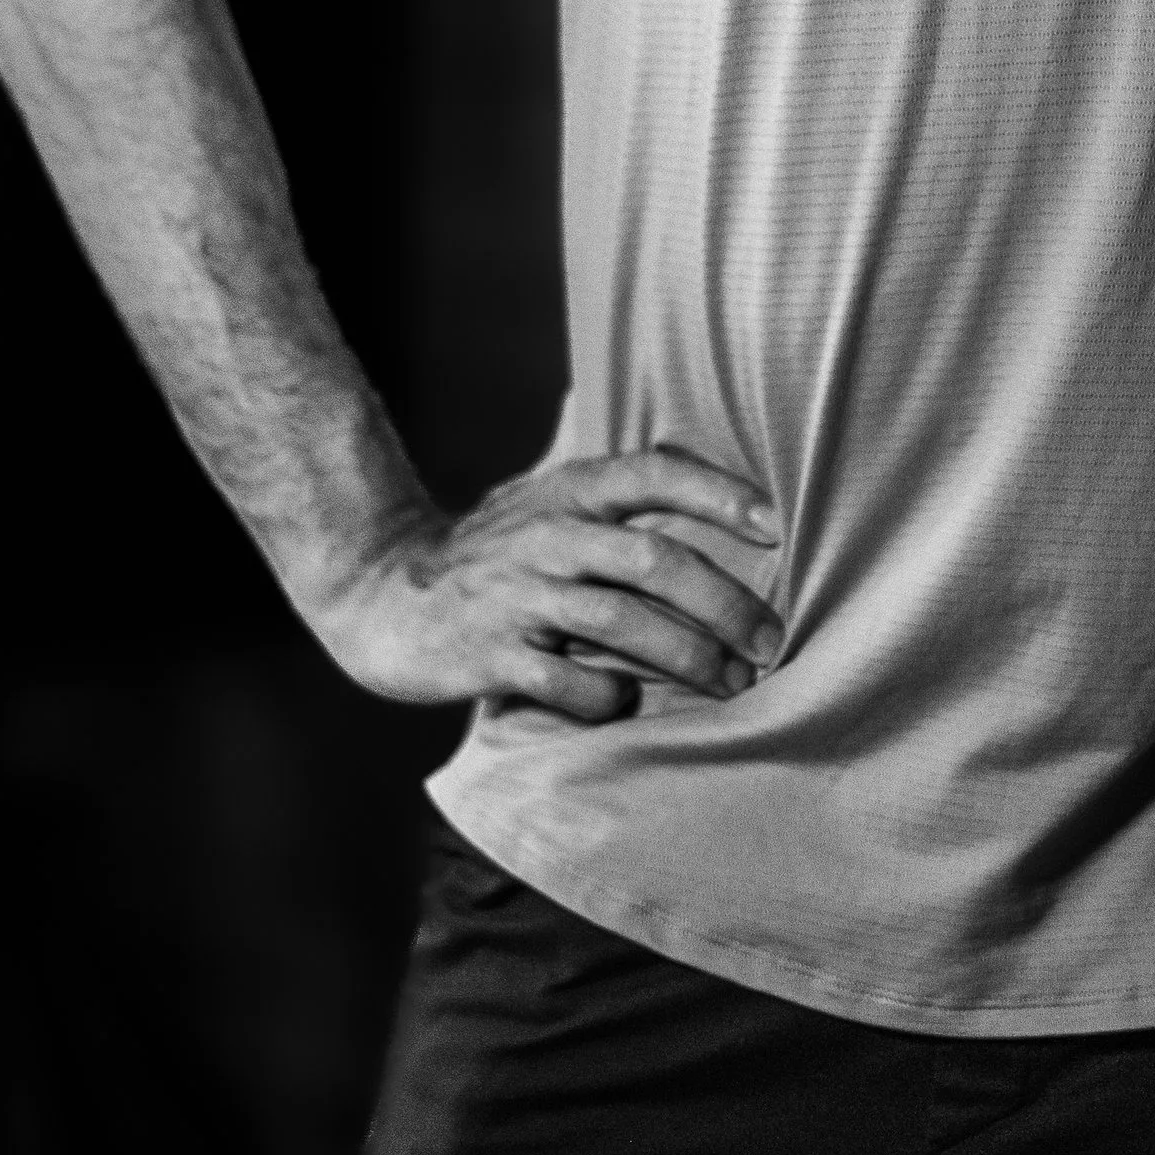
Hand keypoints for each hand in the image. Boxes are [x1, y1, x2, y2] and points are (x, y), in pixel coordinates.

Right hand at [317, 448, 782, 721]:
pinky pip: (563, 681)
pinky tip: (632, 704)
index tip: (775, 526)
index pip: (654, 474)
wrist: (379, 592)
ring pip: (619, 622)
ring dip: (687, 656)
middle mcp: (548, 534)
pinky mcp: (488, 654)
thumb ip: (612, 487)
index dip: (718, 494)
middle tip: (770, 639)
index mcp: (568, 490)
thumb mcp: (545, 498)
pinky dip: (608, 697)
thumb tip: (690, 450)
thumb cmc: (488, 552)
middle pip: (653, 559)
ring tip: (732, 683)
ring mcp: (517, 595)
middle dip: (724, 601)